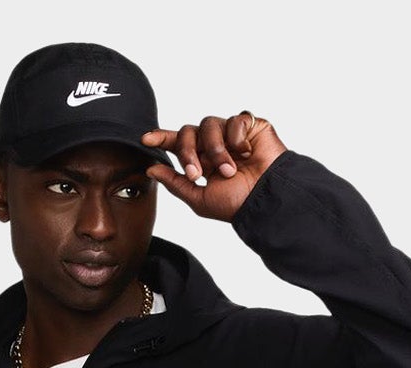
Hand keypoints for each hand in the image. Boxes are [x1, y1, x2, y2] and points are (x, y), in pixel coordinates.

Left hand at [142, 112, 287, 221]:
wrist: (265, 199)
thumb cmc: (238, 204)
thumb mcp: (200, 198)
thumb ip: (176, 183)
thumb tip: (152, 168)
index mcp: (203, 161)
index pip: (178, 143)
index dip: (162, 138)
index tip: (145, 139)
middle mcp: (215, 144)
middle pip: (188, 131)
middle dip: (187, 151)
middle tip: (197, 173)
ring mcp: (231, 133)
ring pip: (208, 124)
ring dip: (216, 150)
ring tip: (229, 169)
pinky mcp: (250, 125)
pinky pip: (234, 120)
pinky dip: (237, 138)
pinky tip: (247, 153)